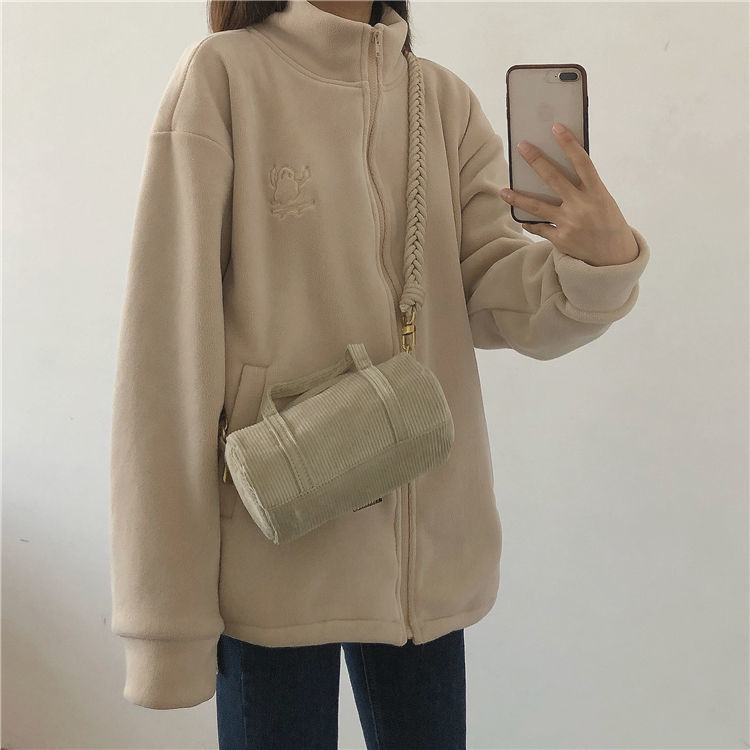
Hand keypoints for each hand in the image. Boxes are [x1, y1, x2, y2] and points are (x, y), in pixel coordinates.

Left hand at [499, 123, 638, 265]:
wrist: (614, 259)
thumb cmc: (608, 224)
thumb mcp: (603, 202)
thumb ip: (585, 188)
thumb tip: (559, 171)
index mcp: (598, 193)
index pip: (582, 162)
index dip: (569, 144)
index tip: (556, 127)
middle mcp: (582, 206)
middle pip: (554, 179)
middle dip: (536, 161)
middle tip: (521, 146)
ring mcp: (570, 224)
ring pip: (537, 207)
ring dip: (518, 198)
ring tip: (503, 191)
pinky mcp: (561, 240)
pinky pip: (539, 228)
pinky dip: (530, 222)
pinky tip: (521, 218)